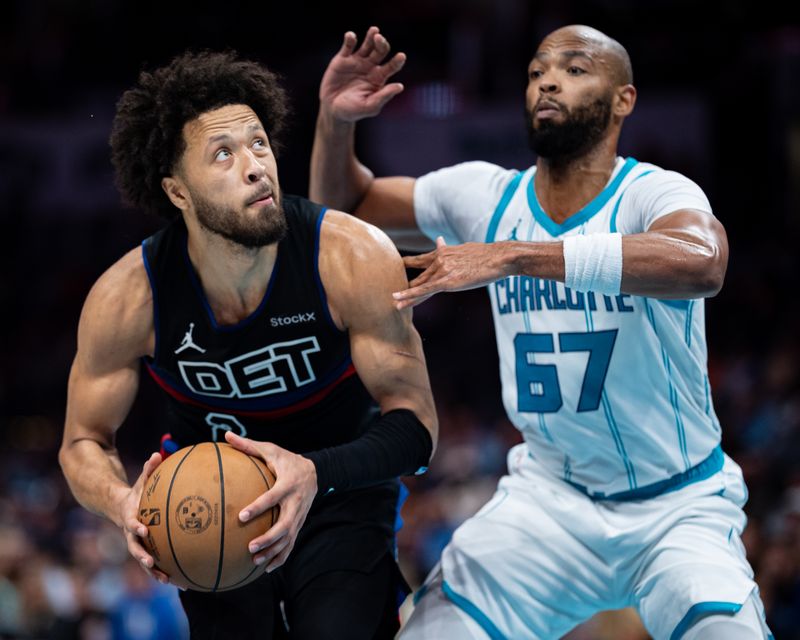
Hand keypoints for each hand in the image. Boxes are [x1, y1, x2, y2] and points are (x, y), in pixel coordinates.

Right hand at [115, 452, 169, 583]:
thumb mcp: (139, 481)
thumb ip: (147, 470)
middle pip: (134, 548)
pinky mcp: (144, 549)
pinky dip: (163, 571)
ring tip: (168, 581)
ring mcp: (136, 543)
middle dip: (142, 557)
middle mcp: (130, 534)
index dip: (136, 527)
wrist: (118, 507)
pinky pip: (154, 562)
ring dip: (153, 572)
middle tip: (151, 564)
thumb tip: (156, 454)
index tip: (144, 530)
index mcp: (130, 517)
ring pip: (144, 560)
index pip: (131, 523)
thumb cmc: (135, 493)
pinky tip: (179, 580)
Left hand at [224, 431, 317, 572]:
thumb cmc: (286, 460)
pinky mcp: (299, 524)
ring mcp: (299, 516)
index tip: (242, 516)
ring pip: (289, 538)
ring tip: (256, 561)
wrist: (315, 471)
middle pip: (285, 524)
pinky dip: (281, 557)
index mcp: (288, 484)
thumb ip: (248, 445)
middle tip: (250, 547)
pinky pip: (291, 543)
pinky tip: (268, 568)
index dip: (259, 507)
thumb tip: (226, 435)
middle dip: (269, 538)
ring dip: (273, 551)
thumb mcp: (271, 450)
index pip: (272, 497)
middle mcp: (296, 502)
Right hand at [320, 26, 405, 121]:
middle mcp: (370, 67)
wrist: (332, 110)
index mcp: (379, 78)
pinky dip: (350, 39)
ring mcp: (357, 61)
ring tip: (374, 31)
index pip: (392, 66)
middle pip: (380, 50)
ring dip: (371, 36)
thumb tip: (400, 86)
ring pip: (367, 44)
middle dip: (382, 44)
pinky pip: (348, 45)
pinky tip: (351, 36)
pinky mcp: (342, 59)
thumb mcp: (369, 106)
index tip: (401, 56)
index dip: (397, 61)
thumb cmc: (353, 111)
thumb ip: (383, 96)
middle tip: (379, 40)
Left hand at [394, 237, 515, 308]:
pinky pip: (425, 291)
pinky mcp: (448, 281)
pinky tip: (399, 301)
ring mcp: (442, 270)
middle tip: (393, 293)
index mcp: (443, 252)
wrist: (499, 257)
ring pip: (420, 286)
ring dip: (406, 295)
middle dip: (405, 285)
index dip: (407, 264)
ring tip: (394, 302)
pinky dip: (410, 296)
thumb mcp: (464, 248)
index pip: (421, 260)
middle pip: (419, 276)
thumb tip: (439, 240)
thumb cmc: (487, 255)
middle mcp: (439, 259)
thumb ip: (448, 248)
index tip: (397, 266)